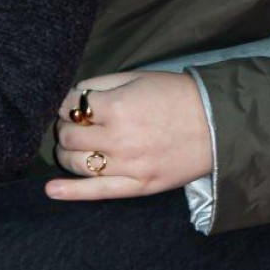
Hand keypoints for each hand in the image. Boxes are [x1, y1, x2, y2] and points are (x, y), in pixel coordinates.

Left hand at [47, 71, 213, 200]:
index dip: (69, 103)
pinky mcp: (137, 185)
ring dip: (66, 153)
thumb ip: (102, 84)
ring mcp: (127, 165)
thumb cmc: (177, 96)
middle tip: (75, 124)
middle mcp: (117, 138)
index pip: (72, 105)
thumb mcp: (139, 77)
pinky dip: (70, 192)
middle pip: (68, 136)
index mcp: (117, 106)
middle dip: (65, 127)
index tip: (74, 104)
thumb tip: (73, 95)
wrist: (217, 124)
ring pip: (76, 163)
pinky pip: (96, 192)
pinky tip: (51, 190)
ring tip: (74, 147)